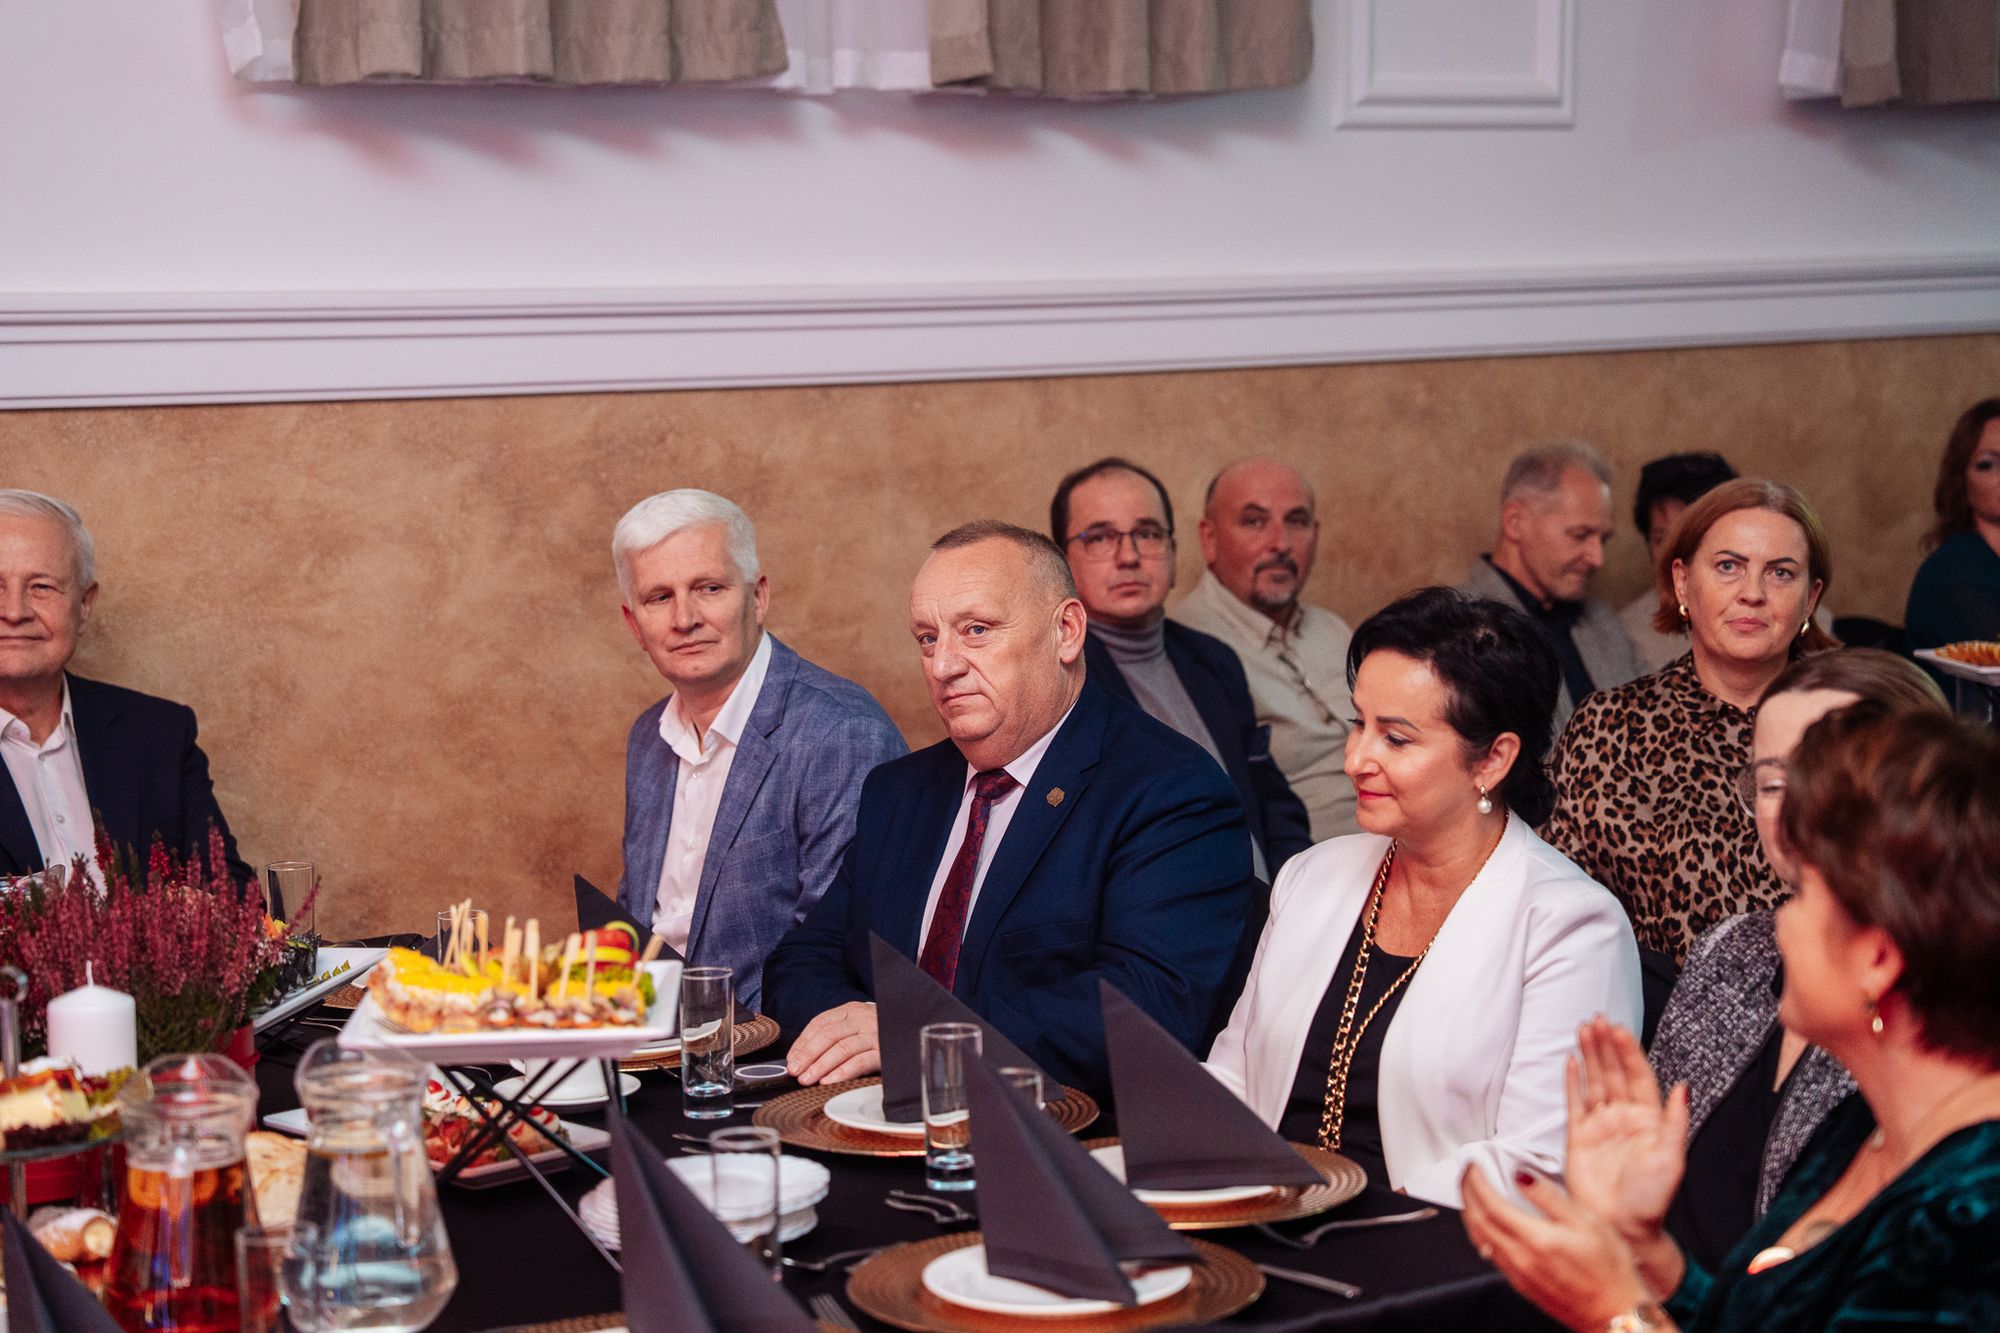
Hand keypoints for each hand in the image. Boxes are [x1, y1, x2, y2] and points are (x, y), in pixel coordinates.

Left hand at [787, 1002, 879, 1084]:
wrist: (916, 1031)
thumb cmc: (880, 1035)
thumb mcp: (857, 1027)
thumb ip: (835, 1037)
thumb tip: (802, 1057)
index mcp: (851, 1011)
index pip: (820, 1023)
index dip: (802, 1042)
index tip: (791, 1060)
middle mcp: (863, 1018)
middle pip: (828, 1035)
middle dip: (808, 1055)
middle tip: (795, 1071)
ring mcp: (875, 1034)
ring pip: (842, 1048)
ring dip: (821, 1065)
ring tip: (807, 1079)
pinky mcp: (886, 1052)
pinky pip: (860, 1061)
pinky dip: (842, 1071)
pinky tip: (829, 1081)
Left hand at [1461, 1163, 1670, 1332]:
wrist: (1614, 1314)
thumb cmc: (1609, 1271)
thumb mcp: (1587, 1222)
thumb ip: (1550, 1197)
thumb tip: (1522, 1176)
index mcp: (1535, 1239)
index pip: (1490, 1204)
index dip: (1476, 1181)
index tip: (1474, 1165)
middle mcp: (1520, 1258)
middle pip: (1477, 1221)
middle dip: (1466, 1193)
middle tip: (1466, 1174)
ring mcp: (1518, 1273)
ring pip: (1480, 1239)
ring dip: (1470, 1213)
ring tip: (1471, 1195)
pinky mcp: (1521, 1284)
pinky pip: (1490, 1254)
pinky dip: (1481, 1232)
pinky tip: (1487, 1225)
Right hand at [1563, 1016, 1688, 1254]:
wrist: (1621, 1227)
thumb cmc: (1651, 1199)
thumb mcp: (1672, 1159)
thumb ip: (1675, 1122)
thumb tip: (1683, 1087)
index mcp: (1649, 1121)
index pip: (1638, 1077)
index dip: (1629, 1052)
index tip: (1619, 1030)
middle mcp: (1624, 1118)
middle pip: (1614, 1072)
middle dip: (1606, 1045)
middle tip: (1597, 1020)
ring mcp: (1600, 1125)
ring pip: (1595, 1081)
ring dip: (1589, 1055)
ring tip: (1583, 1029)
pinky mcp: (1578, 1136)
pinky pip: (1574, 1102)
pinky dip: (1572, 1081)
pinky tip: (1571, 1061)